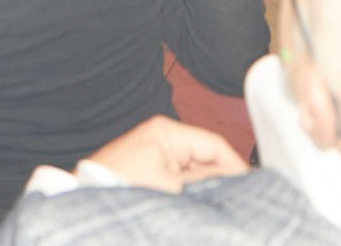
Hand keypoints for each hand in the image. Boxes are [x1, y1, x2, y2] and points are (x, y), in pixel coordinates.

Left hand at [84, 116, 249, 193]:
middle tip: (236, 204)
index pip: (216, 145)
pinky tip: (194, 208)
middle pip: (206, 158)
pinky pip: (178, 180)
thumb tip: (239, 179)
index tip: (252, 189)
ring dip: (204, 190)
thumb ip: (208, 182)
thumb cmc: (120, 188)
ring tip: (216, 209)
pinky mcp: (147, 171)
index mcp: (167, 131)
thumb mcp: (173, 187)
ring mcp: (154, 154)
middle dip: (221, 180)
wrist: (88, 200)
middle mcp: (161, 137)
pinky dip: (188, 194)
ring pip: (194, 172)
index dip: (237, 169)